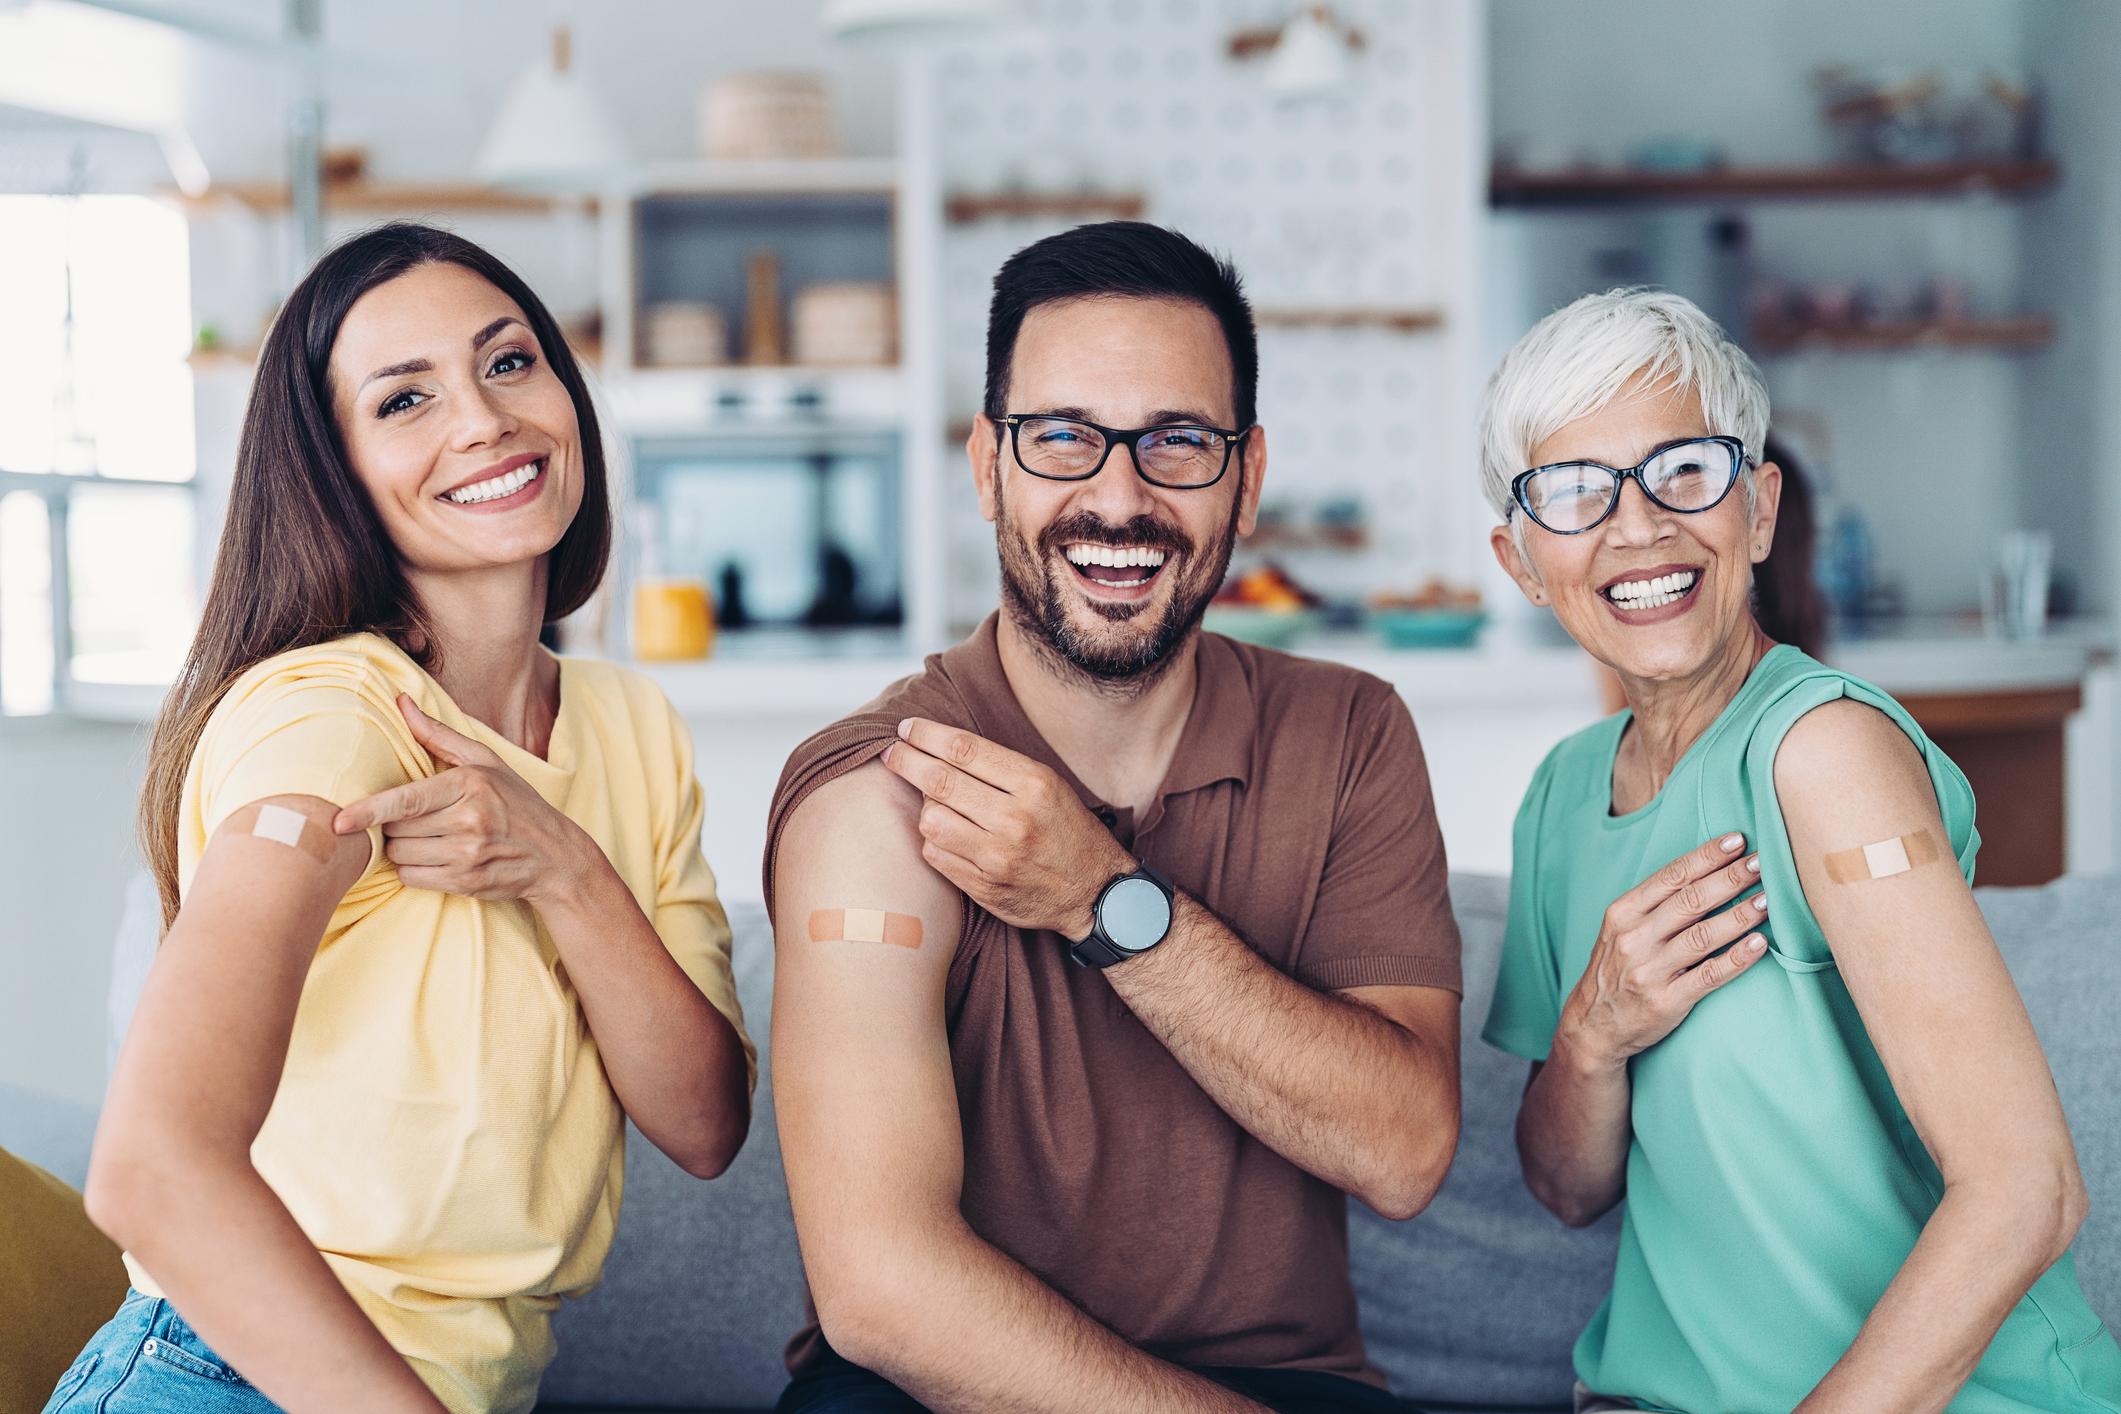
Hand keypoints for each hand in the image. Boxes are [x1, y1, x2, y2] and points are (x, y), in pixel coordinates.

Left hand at [331, 694, 594, 906]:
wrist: (555, 856)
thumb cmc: (516, 802)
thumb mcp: (486, 762)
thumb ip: (438, 735)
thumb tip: (401, 701)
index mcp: (470, 784)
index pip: (407, 800)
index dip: (369, 811)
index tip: (339, 820)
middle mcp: (469, 820)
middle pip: (397, 827)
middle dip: (394, 824)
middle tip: (417, 819)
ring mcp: (467, 854)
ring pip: (400, 854)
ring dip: (402, 848)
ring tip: (429, 838)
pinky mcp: (465, 882)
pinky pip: (412, 878)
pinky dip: (413, 870)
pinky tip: (435, 859)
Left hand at [880, 717, 1133, 937]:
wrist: (1094, 891)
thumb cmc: (1066, 829)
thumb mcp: (1048, 785)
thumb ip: (999, 768)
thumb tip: (939, 746)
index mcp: (1033, 784)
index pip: (964, 750)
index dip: (927, 735)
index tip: (907, 728)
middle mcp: (1014, 819)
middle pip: (940, 781)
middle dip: (906, 761)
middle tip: (892, 752)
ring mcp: (997, 857)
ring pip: (932, 820)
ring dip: (925, 806)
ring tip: (933, 802)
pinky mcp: (985, 888)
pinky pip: (936, 856)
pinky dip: (933, 840)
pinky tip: (944, 833)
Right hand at [1558, 833, 1769, 1068]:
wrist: (1593, 1025)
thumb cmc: (1617, 968)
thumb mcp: (1621, 928)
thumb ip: (1656, 904)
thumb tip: (1709, 871)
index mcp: (1623, 913)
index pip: (1671, 876)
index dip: (1706, 856)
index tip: (1737, 841)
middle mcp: (1634, 938)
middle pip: (1690, 901)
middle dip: (1730, 879)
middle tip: (1762, 863)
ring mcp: (1649, 971)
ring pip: (1703, 936)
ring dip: (1740, 916)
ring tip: (1768, 900)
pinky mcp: (1666, 1001)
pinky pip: (1708, 976)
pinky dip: (1736, 959)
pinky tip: (1759, 944)